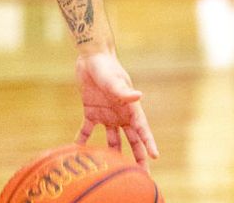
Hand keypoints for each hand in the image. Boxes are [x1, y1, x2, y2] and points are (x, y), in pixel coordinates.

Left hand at [74, 51, 158, 167]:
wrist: (91, 58)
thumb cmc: (106, 67)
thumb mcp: (114, 80)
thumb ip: (123, 91)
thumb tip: (139, 96)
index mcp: (130, 108)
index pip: (142, 129)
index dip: (149, 143)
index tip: (155, 156)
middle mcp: (121, 115)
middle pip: (132, 140)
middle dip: (138, 157)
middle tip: (142, 174)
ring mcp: (107, 115)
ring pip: (113, 139)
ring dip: (113, 153)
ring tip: (114, 169)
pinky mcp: (91, 112)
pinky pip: (87, 129)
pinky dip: (83, 139)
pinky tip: (79, 150)